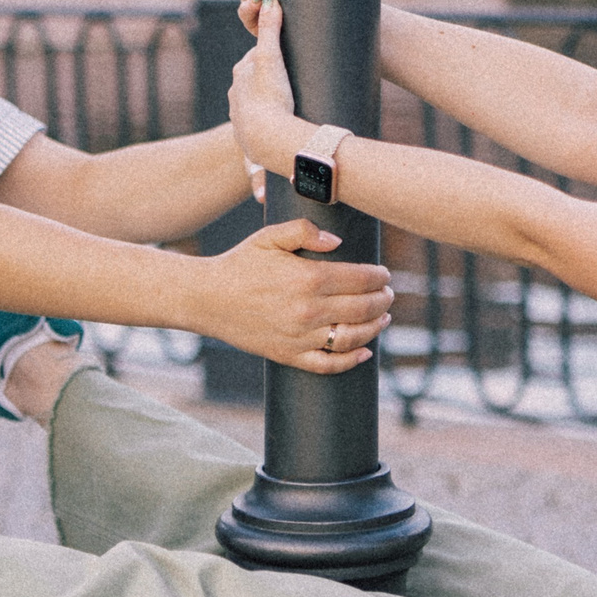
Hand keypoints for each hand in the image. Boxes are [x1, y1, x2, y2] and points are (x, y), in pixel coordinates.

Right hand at [203, 217, 393, 372]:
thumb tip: (337, 242)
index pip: (360, 279)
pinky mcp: (289, 355)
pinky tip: (364, 352)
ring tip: (382, 318)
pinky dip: (351, 361)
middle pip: (363, 308)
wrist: (207, 298)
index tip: (385, 275)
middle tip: (388, 294)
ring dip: (375, 328)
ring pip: (352, 337)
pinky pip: (328, 365)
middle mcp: (308, 310)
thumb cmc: (240, 264)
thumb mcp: (269, 237)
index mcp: (308, 278)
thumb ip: (305, 231)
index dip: (379, 277)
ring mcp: (300, 337)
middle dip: (383, 300)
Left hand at [228, 0, 302, 174]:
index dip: (273, 55)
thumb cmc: (270, 95)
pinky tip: (280, 126)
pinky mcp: (248, 136)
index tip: (288, 56)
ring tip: (289, 104)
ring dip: (269, 103)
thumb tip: (270, 0)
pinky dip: (268, 124)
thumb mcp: (271, 58)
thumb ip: (270, 30)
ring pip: (256, 104)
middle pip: (255, 81)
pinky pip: (259, 126)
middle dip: (270, 80)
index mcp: (240, 74)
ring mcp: (241, 116)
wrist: (266, 137)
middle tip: (292, 80)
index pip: (257, 57)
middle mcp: (236, 94)